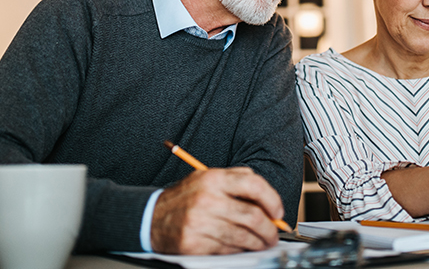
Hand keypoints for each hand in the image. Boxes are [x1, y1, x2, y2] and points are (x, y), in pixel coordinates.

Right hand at [149, 167, 285, 253]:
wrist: (151, 217)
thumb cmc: (185, 198)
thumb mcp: (207, 178)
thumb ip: (236, 179)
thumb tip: (267, 197)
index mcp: (213, 179)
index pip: (253, 184)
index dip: (272, 199)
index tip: (278, 212)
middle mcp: (207, 199)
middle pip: (252, 215)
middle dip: (269, 229)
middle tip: (274, 234)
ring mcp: (200, 222)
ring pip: (243, 236)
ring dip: (259, 242)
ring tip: (263, 242)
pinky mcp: (194, 243)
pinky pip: (227, 249)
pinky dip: (240, 250)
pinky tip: (243, 247)